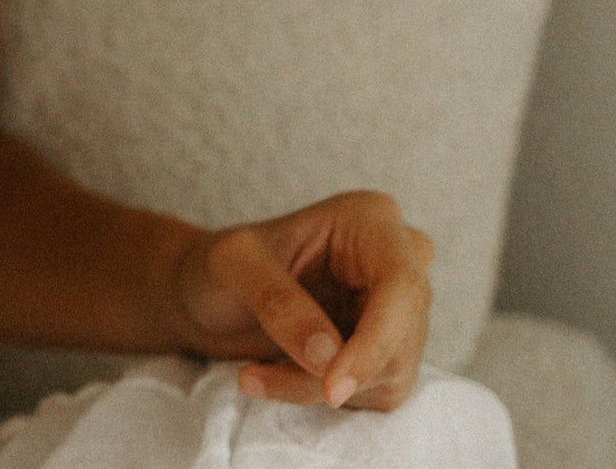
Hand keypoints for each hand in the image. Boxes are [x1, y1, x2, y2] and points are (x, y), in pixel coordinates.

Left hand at [169, 189, 434, 411]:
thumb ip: (276, 300)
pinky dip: (319, 395)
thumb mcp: (233, 264)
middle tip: (258, 378)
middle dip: (338, 371)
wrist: (212, 293)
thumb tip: (327, 356)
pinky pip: (373, 393)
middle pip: (403, 335)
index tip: (332, 389)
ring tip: (253, 374)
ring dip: (316, 387)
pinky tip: (273, 374)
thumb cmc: (224, 263)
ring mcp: (399, 312)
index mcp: (368, 220)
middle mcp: (397, 262)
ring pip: (388, 373)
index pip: (400, 284)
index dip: (376, 341)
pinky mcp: (388, 354)